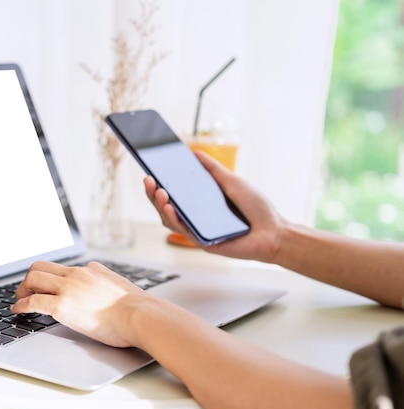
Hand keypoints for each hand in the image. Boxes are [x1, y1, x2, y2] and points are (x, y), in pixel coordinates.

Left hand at [11, 260, 150, 347]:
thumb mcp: (118, 284)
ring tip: (19, 301)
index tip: (43, 286)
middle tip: (25, 292)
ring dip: (21, 290)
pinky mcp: (62, 306)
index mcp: (89, 270)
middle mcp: (75, 274)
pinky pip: (33, 301)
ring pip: (33, 279)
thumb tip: (99, 279)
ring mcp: (67, 289)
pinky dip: (21, 305)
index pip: (60, 268)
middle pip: (40, 267)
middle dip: (28, 279)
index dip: (48, 278)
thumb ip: (103, 280)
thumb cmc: (134, 307)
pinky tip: (17, 311)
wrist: (138, 314)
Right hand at [144, 151, 285, 262]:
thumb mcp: (233, 182)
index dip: (159, 183)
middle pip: (166, 206)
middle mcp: (195, 217)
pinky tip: (169, 206)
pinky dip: (173, 218)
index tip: (150, 168)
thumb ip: (213, 169)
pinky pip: (183, 231)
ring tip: (158, 191)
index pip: (174, 192)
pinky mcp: (202, 242)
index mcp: (200, 203)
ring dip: (160, 205)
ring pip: (169, 220)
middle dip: (153, 193)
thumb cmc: (257, 208)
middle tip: (148, 179)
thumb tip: (194, 152)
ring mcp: (197, 230)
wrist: (274, 231)